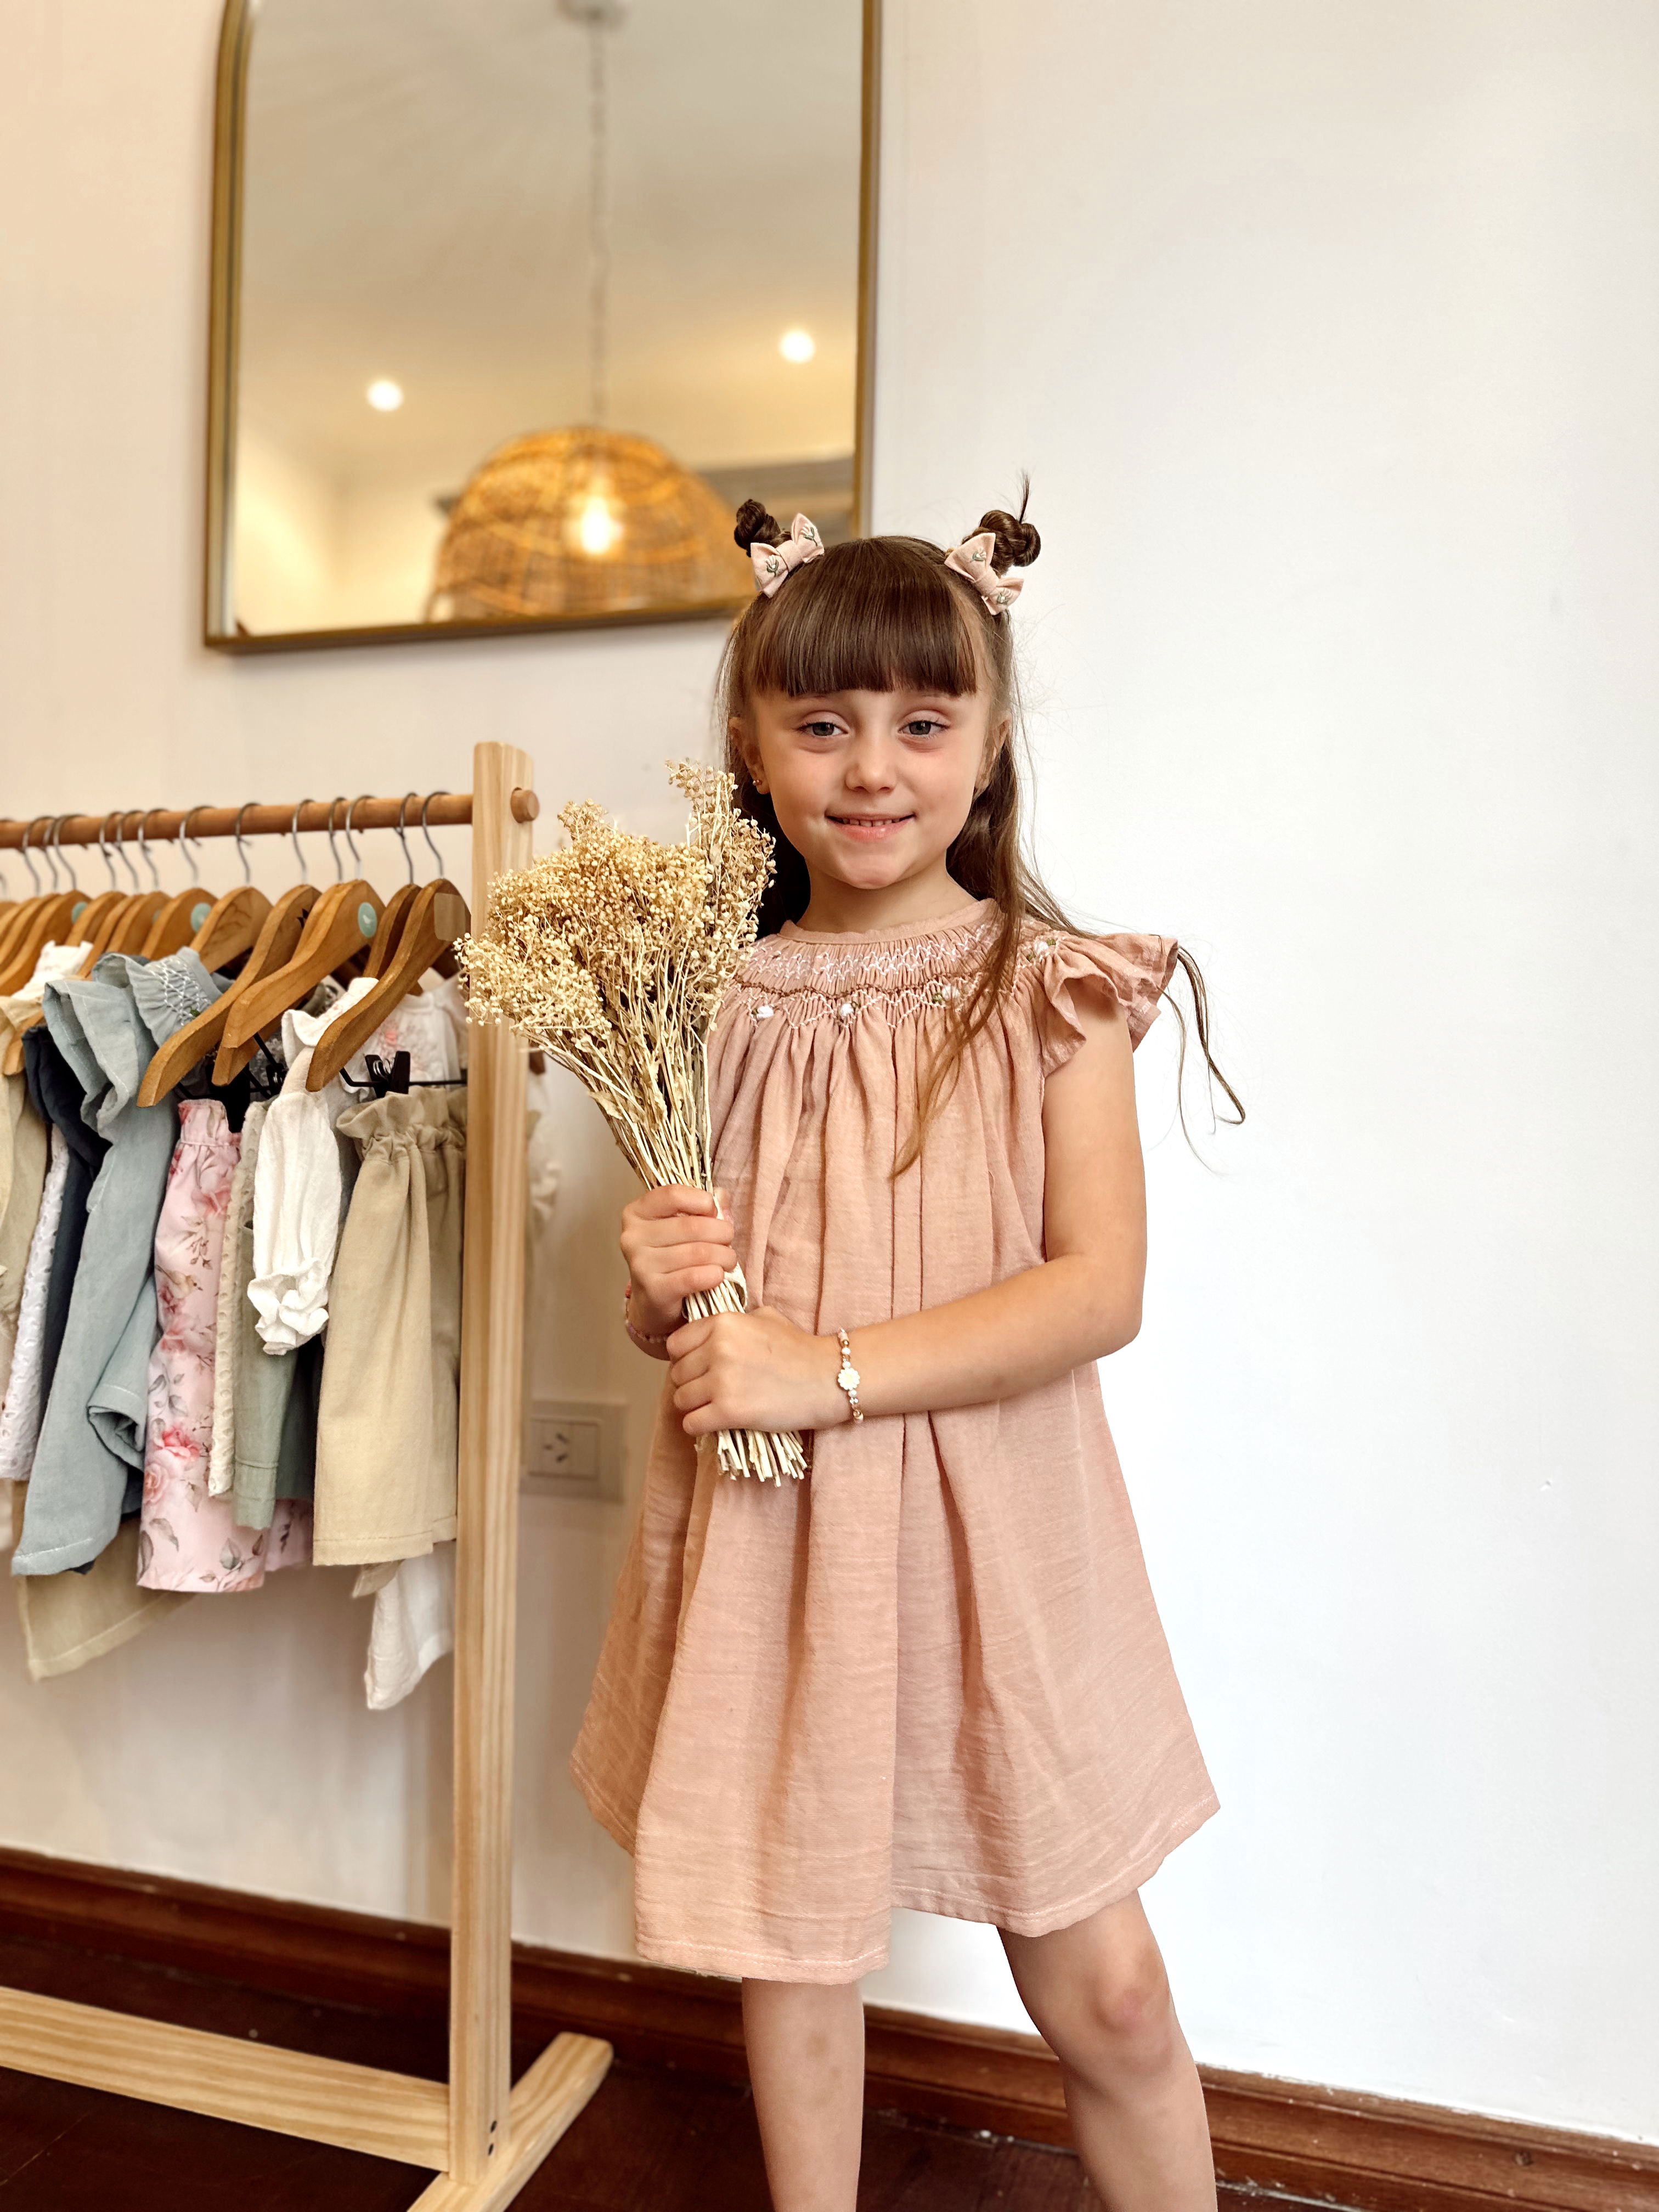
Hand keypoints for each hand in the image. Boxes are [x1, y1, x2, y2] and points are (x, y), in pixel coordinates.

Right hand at [619, 1183, 735, 1338]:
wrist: (654, 1302)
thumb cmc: (671, 1258)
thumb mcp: (683, 1226)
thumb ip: (703, 1206)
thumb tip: (721, 1197)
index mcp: (637, 1213)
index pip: (673, 1194)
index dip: (702, 1201)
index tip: (714, 1212)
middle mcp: (633, 1237)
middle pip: (692, 1226)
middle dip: (722, 1232)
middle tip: (728, 1241)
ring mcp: (641, 1264)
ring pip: (698, 1252)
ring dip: (724, 1256)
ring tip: (727, 1260)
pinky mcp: (654, 1290)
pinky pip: (694, 1277)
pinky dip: (714, 1275)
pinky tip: (717, 1275)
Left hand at [667, 1307, 847, 1439]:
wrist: (828, 1379)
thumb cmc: (800, 1348)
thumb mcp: (765, 1317)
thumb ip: (733, 1321)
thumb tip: (708, 1331)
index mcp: (723, 1322)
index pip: (676, 1344)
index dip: (685, 1358)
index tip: (700, 1367)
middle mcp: (717, 1348)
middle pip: (677, 1373)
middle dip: (691, 1383)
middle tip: (712, 1390)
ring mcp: (721, 1380)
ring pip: (681, 1399)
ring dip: (694, 1406)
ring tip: (714, 1407)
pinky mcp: (728, 1411)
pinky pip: (691, 1423)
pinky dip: (698, 1426)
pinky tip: (714, 1422)